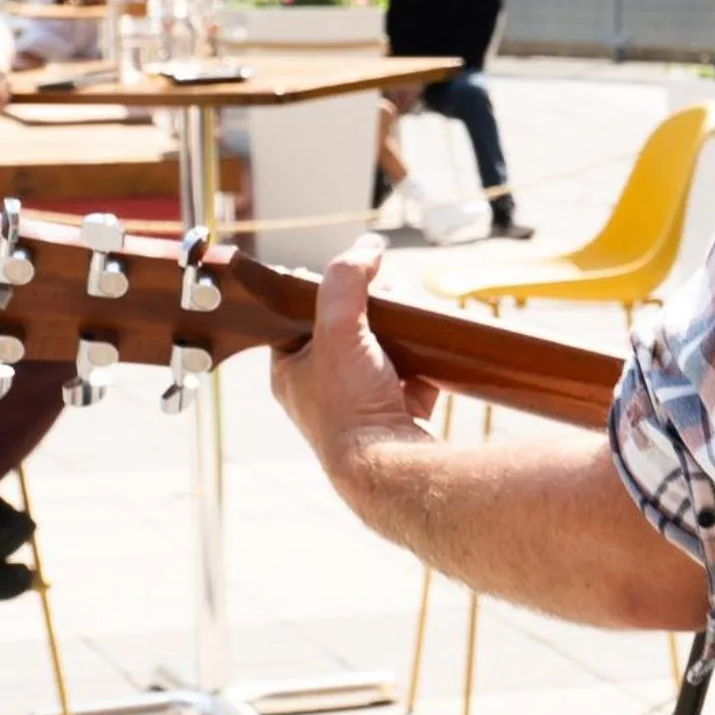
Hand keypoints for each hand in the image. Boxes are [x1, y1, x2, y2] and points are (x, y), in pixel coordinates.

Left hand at [271, 237, 438, 495]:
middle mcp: (319, 390)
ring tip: (408, 326)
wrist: (392, 466)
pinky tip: (425, 359)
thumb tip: (368, 247)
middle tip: (387, 302)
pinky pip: (409, 375)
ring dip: (399, 335)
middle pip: (347, 328)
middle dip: (373, 312)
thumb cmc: (351, 407)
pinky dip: (421, 364)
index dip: (326, 291)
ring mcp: (359, 403)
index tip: (352, 280)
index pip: (299, 314)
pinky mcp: (393, 414)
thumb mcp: (338, 331)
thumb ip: (345, 281)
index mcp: (289, 371)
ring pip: (380, 349)